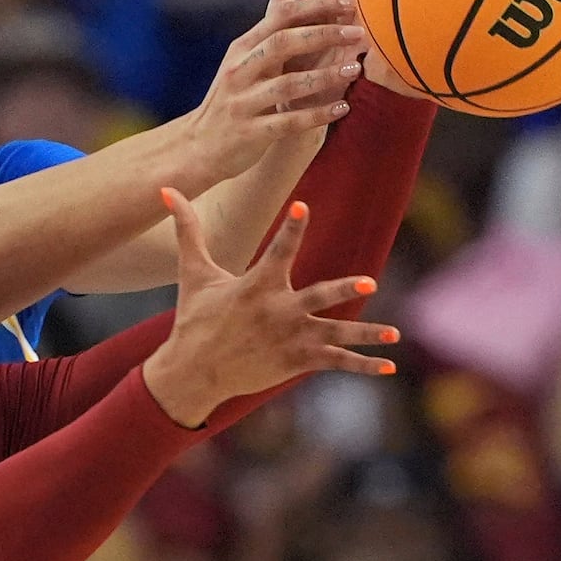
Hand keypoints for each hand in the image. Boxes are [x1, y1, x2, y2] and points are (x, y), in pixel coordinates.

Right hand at [143, 189, 397, 426]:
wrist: (192, 371)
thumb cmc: (194, 318)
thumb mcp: (193, 272)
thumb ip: (187, 229)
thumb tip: (166, 189)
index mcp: (256, 285)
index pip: (278, 250)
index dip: (291, 227)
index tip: (302, 207)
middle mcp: (278, 311)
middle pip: (317, 296)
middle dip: (342, 289)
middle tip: (368, 282)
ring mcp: (290, 338)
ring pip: (335, 333)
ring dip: (365, 333)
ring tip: (394, 333)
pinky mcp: (296, 362)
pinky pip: (335, 362)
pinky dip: (362, 366)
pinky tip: (388, 368)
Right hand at [184, 0, 369, 180]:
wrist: (198, 146)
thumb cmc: (232, 98)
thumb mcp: (246, 59)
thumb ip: (277, 28)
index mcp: (242, 49)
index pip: (279, 17)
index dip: (316, 8)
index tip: (349, 4)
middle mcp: (239, 71)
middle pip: (284, 43)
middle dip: (324, 35)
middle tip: (358, 32)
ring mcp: (243, 102)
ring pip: (288, 84)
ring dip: (325, 76)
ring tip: (355, 69)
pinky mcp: (250, 132)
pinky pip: (289, 122)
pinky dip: (317, 115)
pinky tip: (342, 109)